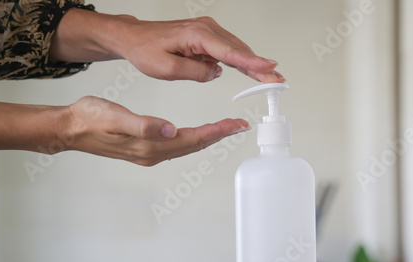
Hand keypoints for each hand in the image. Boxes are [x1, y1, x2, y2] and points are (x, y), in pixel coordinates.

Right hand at [64, 96, 249, 165]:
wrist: (70, 127)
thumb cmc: (90, 118)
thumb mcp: (116, 117)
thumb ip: (143, 125)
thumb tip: (169, 130)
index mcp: (149, 145)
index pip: (191, 138)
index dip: (216, 132)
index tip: (236, 124)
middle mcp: (152, 153)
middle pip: (194, 145)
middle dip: (219, 135)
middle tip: (240, 125)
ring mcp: (148, 154)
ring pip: (186, 146)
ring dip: (208, 138)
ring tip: (225, 128)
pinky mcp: (144, 149)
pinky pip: (176, 146)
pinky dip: (192, 138)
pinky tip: (197, 134)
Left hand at [117, 16, 284, 82]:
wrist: (134, 39)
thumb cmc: (146, 50)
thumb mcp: (167, 68)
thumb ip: (195, 72)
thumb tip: (216, 73)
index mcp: (197, 35)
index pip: (230, 52)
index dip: (252, 63)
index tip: (269, 69)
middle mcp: (206, 29)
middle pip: (240, 51)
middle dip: (260, 67)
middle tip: (277, 80)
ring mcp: (208, 32)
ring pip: (236, 51)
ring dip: (253, 65)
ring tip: (269, 79)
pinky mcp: (206, 38)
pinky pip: (228, 51)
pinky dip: (240, 62)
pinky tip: (252, 71)